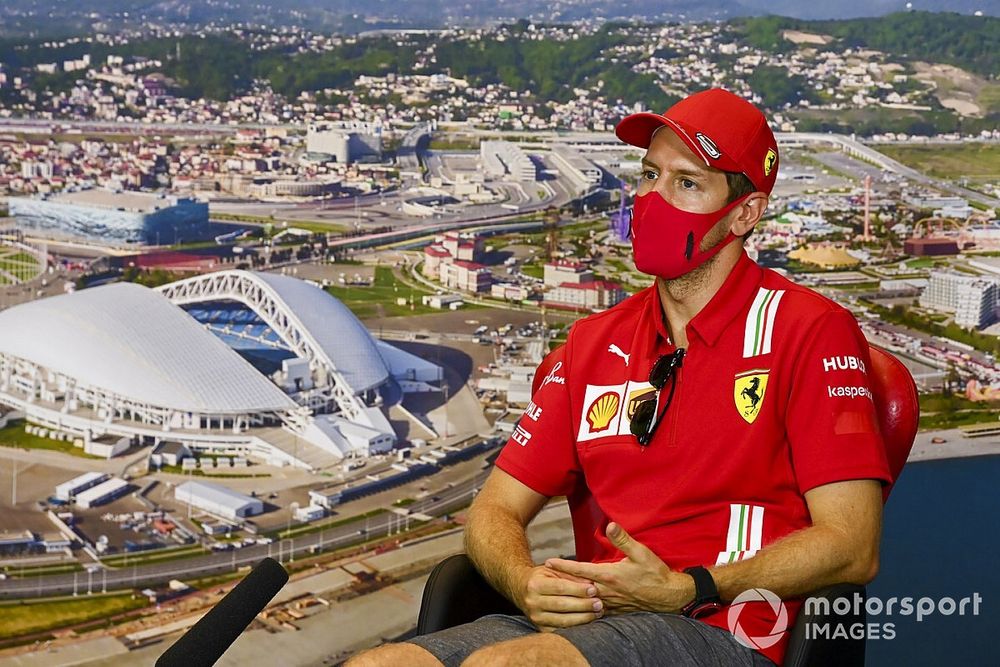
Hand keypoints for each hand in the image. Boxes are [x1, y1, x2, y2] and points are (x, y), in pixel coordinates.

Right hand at [513, 564, 603, 630]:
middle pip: (562, 605)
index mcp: (535, 585)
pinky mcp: (540, 628)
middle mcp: (533, 602)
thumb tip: (590, 584)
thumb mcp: (553, 571)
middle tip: (599, 603)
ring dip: (583, 618)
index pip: (560, 587)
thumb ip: (571, 575)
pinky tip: (587, 621)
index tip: (593, 589)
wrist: (521, 589)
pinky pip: (561, 630)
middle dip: (583, 605)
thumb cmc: (541, 578)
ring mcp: (536, 618)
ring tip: (597, 612)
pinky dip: (576, 626)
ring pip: (563, 620)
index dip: (578, 589)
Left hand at [544, 522, 694, 614]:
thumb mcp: (641, 553)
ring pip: (584, 599)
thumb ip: (623, 539)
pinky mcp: (615, 610)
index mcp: (610, 576)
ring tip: (555, 589)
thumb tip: (610, 524)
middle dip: (560, 581)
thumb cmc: (655, 573)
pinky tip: (575, 603)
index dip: (563, 566)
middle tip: (543, 577)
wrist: (669, 597)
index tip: (549, 562)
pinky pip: (594, 608)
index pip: (581, 570)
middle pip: (577, 586)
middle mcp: (606, 591)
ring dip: (570, 593)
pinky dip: (582, 604)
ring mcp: (610, 603)